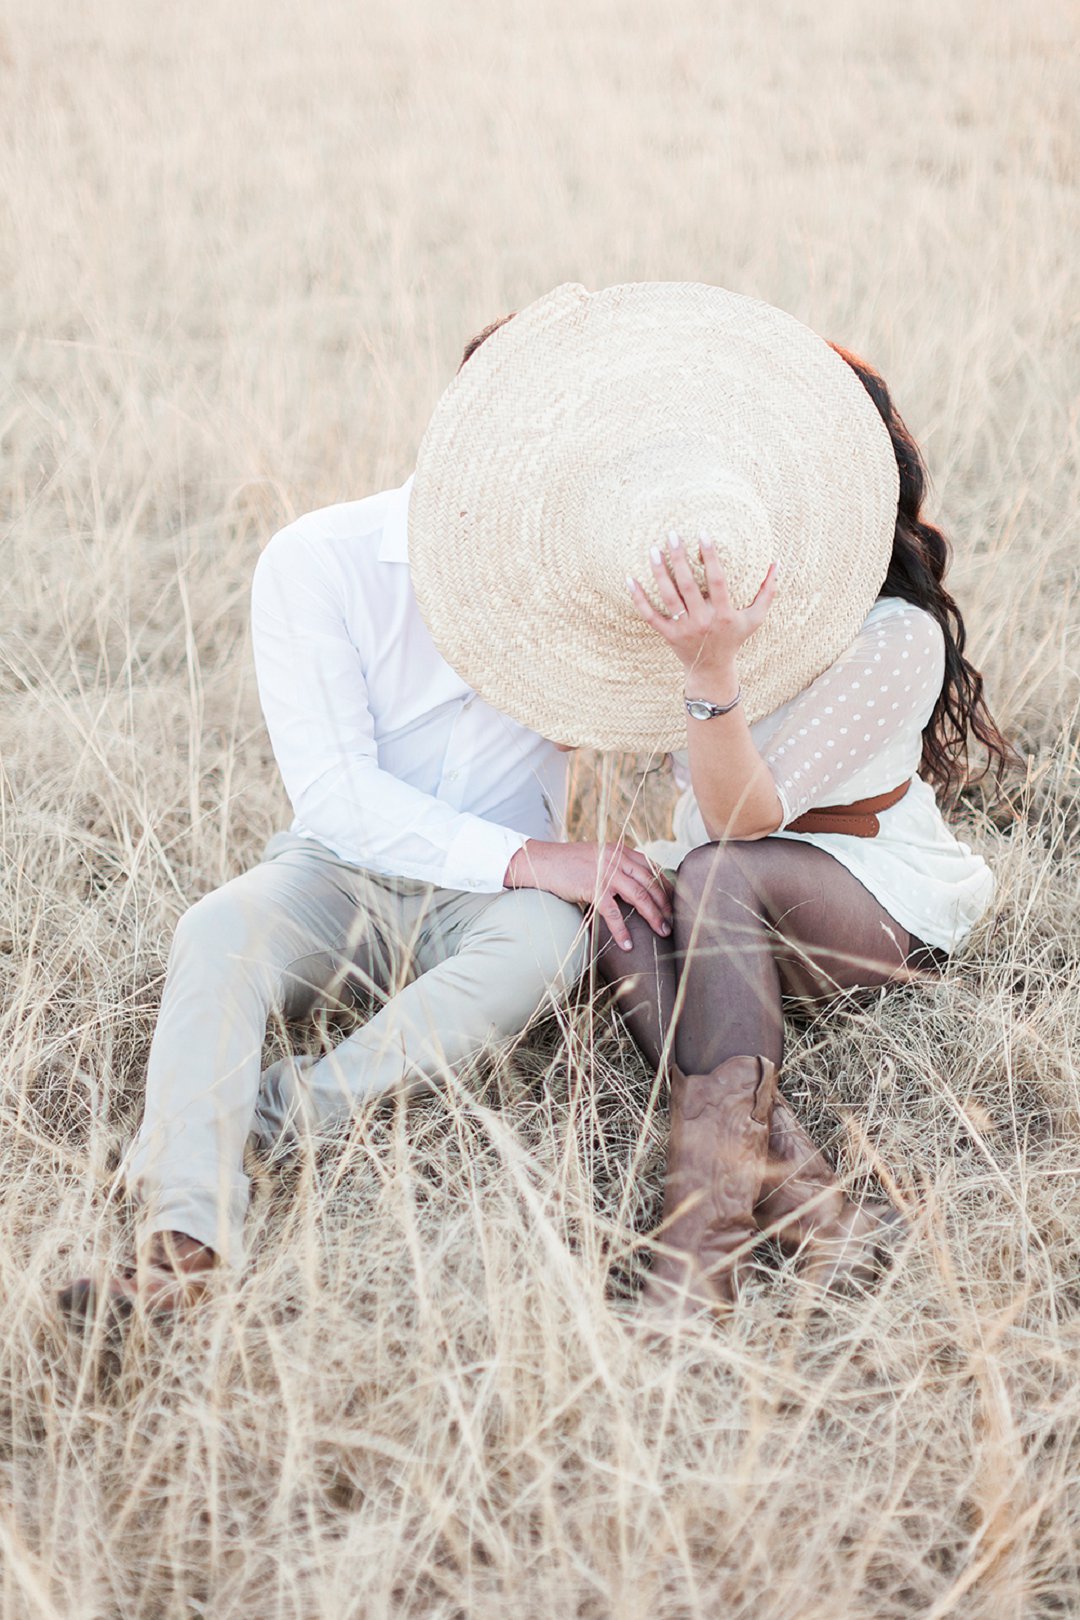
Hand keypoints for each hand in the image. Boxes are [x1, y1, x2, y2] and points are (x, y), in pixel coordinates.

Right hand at [504, 839, 671, 950]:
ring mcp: (606, 872)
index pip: (652, 868)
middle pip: (651, 882)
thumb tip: (631, 883)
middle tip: (672, 922)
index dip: (666, 886)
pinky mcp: (593, 887)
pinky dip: (622, 930)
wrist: (541, 861)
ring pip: (639, 896)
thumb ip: (615, 864)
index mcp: (620, 851)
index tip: (674, 902)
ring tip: (661, 932)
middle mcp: (617, 858)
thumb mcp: (597, 856)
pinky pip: (613, 913)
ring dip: (653, 916)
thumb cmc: (566, 863)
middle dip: (665, 904)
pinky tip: (628, 944)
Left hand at [626, 530, 777, 682]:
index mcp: (724, 614)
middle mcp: (703, 621)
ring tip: (653, 549)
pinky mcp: (668, 635)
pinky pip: (649, 615)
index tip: (703, 534)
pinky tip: (630, 579)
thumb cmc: (734, 639)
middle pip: (688, 585)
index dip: (711, 557)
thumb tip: (776, 562)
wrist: (711, 670)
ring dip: (659, 572)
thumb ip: (767, 591)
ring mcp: (683, 629)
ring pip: (668, 597)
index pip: (717, 580)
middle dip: (679, 558)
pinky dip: (638, 598)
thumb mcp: (755, 618)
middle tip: (672, 534)